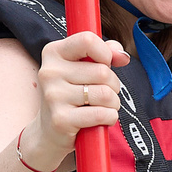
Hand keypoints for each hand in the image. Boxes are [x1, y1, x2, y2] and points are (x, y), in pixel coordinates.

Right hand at [23, 31, 127, 171]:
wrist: (48, 131)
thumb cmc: (71, 94)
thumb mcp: (83, 67)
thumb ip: (104, 52)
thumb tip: (122, 56)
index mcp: (53, 52)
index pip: (87, 40)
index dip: (105, 53)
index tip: (106, 64)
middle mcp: (49, 72)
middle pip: (102, 71)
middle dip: (113, 85)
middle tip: (104, 93)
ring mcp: (53, 96)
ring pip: (105, 94)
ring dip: (113, 103)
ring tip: (102, 107)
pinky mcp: (60, 119)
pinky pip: (101, 114)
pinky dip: (110, 117)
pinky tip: (101, 119)